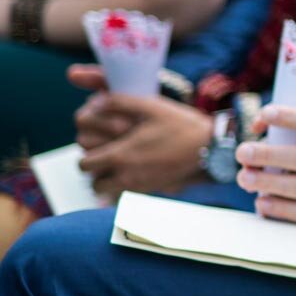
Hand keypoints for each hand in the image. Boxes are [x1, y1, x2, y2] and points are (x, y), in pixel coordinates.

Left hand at [75, 90, 212, 197]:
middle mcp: (127, 175)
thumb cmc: (180, 124)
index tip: (97, 143)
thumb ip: (118, 101)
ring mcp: (140, 186)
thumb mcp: (150, 105)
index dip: (87, 153)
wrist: (209, 147)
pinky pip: (126, 193)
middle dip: (96, 170)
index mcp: (121, 155)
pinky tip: (137, 168)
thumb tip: (95, 103)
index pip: (85, 164)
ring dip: (107, 179)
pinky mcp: (152, 190)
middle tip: (106, 155)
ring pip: (108, 192)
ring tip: (119, 164)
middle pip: (93, 183)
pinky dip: (124, 184)